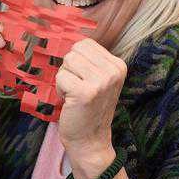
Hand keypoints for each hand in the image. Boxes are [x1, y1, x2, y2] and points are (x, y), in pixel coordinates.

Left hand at [55, 38, 126, 168]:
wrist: (90, 140)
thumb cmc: (89, 108)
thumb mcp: (98, 80)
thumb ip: (90, 61)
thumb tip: (70, 39)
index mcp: (118, 65)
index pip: (85, 44)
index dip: (77, 62)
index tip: (84, 81)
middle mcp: (113, 71)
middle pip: (75, 51)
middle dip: (69, 69)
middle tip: (77, 88)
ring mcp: (101, 81)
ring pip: (67, 61)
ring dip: (64, 79)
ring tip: (74, 94)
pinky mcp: (86, 92)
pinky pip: (61, 76)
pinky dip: (60, 89)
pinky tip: (71, 102)